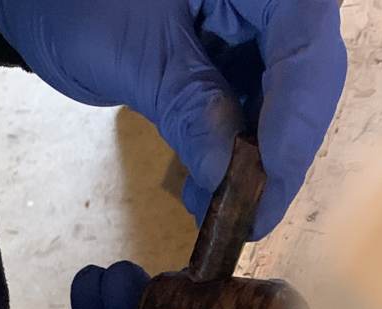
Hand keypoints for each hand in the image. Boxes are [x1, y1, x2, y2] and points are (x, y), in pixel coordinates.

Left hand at [0, 0, 346, 238]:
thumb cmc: (73, 0)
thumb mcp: (131, 52)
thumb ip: (189, 108)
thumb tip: (228, 177)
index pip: (303, 37)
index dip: (297, 112)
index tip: (273, 179)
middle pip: (307, 75)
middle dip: (283, 150)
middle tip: (257, 213)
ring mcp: (259, 26)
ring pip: (288, 101)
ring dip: (261, 162)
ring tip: (229, 211)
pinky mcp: (244, 58)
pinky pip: (258, 109)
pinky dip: (240, 153)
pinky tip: (215, 187)